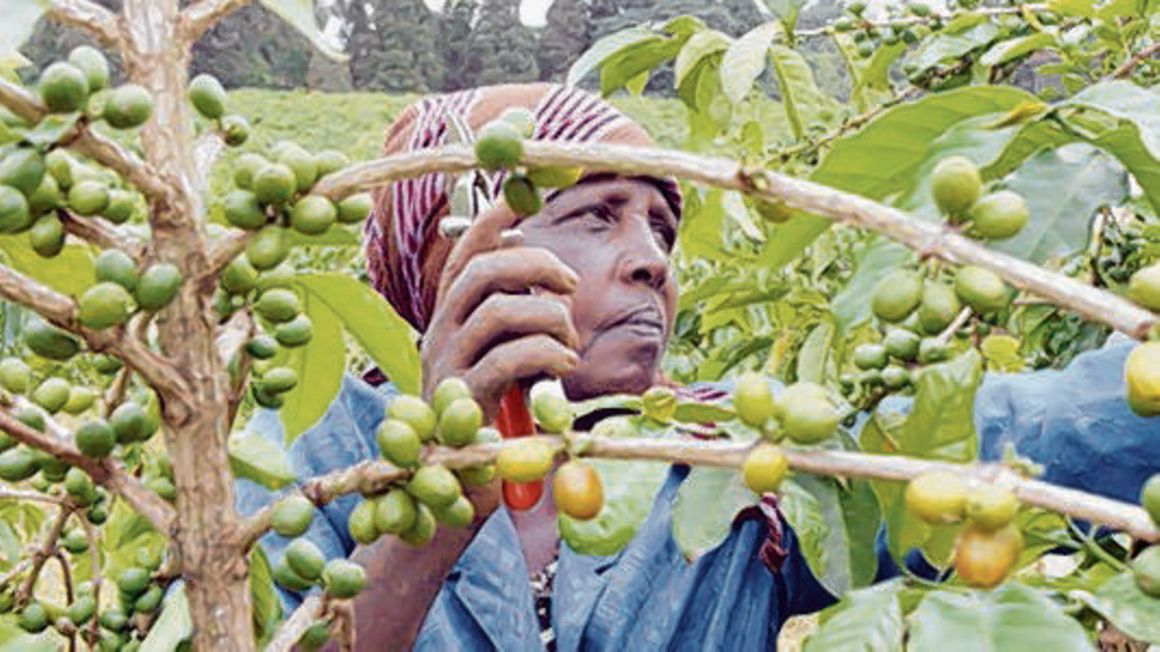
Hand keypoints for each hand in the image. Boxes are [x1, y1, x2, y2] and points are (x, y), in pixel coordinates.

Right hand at [421, 205, 580, 417]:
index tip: (528, 193)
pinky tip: (566, 365)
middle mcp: (440, 332)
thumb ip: (518, 312)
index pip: (467, 253)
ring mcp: (447, 365)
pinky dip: (546, 353)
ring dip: (548, 318)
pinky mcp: (463, 400)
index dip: (495, 218)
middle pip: (479, 271)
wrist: (462, 475)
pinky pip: (506, 359)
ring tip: (569, 344)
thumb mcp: (507, 352)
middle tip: (571, 284)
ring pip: (496, 310)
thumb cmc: (495, 410)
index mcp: (452, 315)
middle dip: (534, 264)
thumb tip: (535, 256)